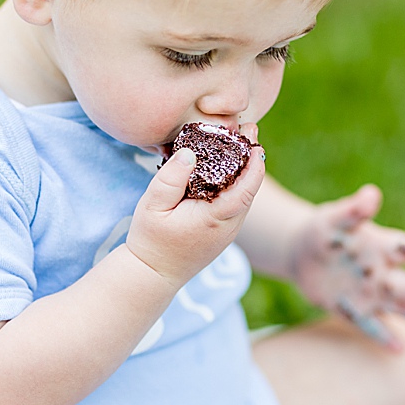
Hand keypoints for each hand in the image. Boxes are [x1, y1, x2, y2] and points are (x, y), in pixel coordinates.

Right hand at [125, 139, 266, 289]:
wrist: (152, 275)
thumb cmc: (151, 240)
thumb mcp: (152, 206)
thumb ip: (170, 178)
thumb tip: (189, 153)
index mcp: (216, 218)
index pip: (247, 187)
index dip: (254, 161)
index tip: (253, 137)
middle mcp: (229, 227)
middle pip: (250, 188)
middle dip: (251, 157)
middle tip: (247, 128)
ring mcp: (227, 231)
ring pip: (244, 195)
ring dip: (244, 169)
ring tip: (239, 140)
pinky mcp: (222, 232)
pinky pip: (235, 202)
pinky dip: (235, 182)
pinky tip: (225, 165)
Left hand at [291, 184, 404, 350]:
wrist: (302, 253)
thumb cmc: (325, 230)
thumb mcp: (334, 219)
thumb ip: (354, 210)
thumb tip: (371, 194)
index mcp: (380, 244)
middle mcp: (381, 271)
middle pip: (404, 284)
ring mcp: (369, 293)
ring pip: (395, 306)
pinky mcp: (352, 311)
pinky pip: (370, 325)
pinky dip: (384, 336)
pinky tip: (401, 349)